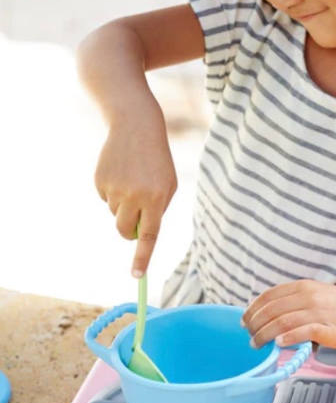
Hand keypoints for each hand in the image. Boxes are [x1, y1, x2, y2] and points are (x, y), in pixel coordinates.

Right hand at [95, 114, 176, 275]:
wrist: (136, 126)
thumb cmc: (157, 160)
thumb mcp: (168, 184)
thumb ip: (157, 210)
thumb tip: (141, 233)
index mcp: (156, 198)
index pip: (149, 236)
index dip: (142, 257)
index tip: (137, 275)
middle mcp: (134, 195)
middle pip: (125, 230)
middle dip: (129, 231)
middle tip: (136, 217)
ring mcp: (115, 188)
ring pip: (115, 214)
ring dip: (123, 205)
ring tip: (132, 179)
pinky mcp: (100, 181)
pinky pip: (105, 199)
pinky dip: (112, 191)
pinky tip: (120, 172)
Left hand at [242, 280, 335, 348]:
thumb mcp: (312, 293)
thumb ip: (291, 301)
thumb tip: (265, 315)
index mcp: (301, 287)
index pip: (269, 296)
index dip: (252, 309)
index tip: (244, 320)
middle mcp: (307, 297)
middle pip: (272, 311)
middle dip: (255, 325)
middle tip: (249, 337)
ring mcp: (318, 313)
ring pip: (282, 322)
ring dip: (264, 334)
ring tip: (257, 343)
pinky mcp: (328, 329)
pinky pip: (303, 332)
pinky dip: (287, 338)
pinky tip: (278, 343)